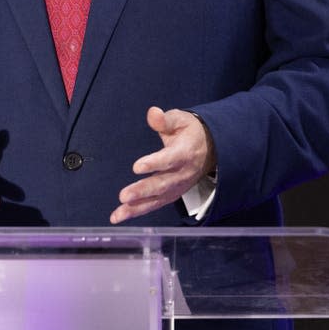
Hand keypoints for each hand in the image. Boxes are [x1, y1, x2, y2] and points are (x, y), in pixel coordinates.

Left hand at [110, 106, 215, 224]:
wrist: (210, 150)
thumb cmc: (190, 133)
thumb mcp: (181, 120)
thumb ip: (165, 120)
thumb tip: (153, 113)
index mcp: (184, 152)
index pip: (169, 159)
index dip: (154, 163)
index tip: (137, 166)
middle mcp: (181, 173)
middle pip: (162, 184)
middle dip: (142, 191)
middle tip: (124, 196)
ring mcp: (177, 187)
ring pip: (156, 199)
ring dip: (137, 207)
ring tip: (118, 213)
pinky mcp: (171, 195)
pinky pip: (154, 205)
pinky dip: (137, 212)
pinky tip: (119, 216)